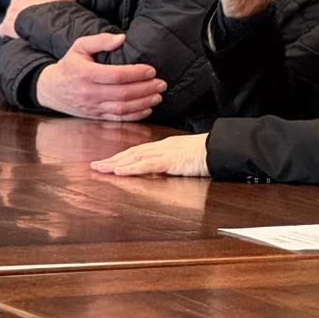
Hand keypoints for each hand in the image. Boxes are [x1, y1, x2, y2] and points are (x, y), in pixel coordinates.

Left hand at [0, 0, 76, 38]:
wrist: (48, 22)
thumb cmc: (59, 3)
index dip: (40, 2)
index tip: (48, 9)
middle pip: (22, 5)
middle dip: (28, 11)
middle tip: (41, 21)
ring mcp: (10, 12)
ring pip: (13, 16)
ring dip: (19, 22)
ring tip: (32, 31)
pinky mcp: (5, 26)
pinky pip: (4, 29)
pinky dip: (9, 32)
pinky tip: (17, 37)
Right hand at [35, 32, 166, 121]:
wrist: (52, 89)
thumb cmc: (70, 65)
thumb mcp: (80, 46)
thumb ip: (100, 40)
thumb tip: (122, 38)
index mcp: (86, 74)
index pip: (116, 75)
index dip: (136, 73)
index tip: (151, 70)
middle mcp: (89, 93)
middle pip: (122, 94)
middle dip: (145, 89)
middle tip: (161, 84)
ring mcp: (92, 107)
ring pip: (122, 109)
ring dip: (143, 103)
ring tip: (158, 96)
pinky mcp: (95, 117)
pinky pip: (118, 119)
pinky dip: (135, 116)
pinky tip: (147, 109)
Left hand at [92, 133, 209, 177]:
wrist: (223, 149)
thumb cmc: (210, 154)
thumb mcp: (187, 159)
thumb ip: (173, 163)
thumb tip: (163, 171)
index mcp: (166, 146)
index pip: (139, 151)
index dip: (122, 155)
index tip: (108, 161)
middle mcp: (162, 147)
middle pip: (132, 152)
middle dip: (112, 158)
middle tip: (95, 165)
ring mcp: (166, 152)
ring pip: (135, 157)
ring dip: (116, 163)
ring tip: (100, 168)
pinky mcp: (171, 161)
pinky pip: (147, 165)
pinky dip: (132, 168)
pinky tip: (120, 171)